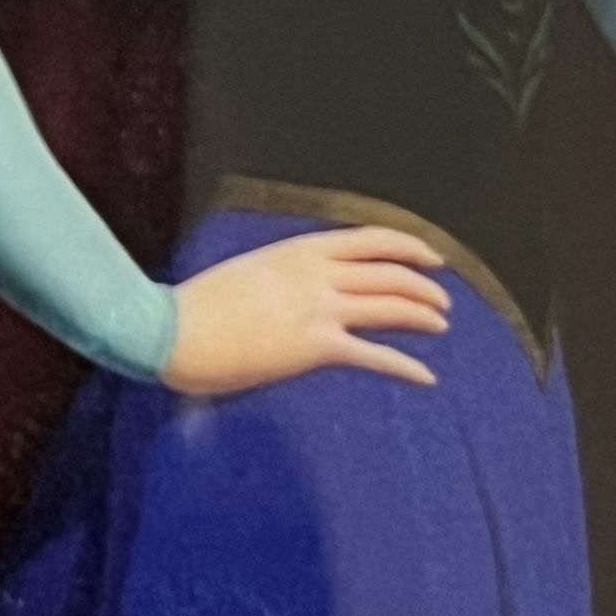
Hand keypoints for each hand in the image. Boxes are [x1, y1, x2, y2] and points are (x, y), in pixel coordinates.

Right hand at [163, 228, 451, 396]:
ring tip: (440, 325)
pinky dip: (406, 366)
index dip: (409, 246)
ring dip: (422, 315)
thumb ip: (284, 278)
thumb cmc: (198, 306)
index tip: (431, 257)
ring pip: (391, 305)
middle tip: (442, 300)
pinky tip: (426, 376)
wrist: (172, 328)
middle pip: (390, 271)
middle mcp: (317, 273)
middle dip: (424, 285)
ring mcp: (319, 307)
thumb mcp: (250, 273)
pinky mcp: (316, 346)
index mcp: (300, 250)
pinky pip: (375, 354)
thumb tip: (297, 293)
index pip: (370, 239)